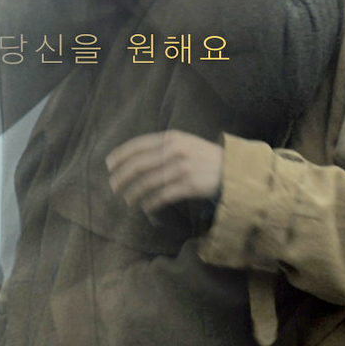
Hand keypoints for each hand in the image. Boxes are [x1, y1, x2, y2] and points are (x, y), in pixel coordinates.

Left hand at [107, 131, 223, 212]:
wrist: (235, 170)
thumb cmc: (207, 159)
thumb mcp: (186, 143)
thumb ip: (164, 147)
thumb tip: (135, 159)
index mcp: (172, 138)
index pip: (138, 145)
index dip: (120, 156)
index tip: (109, 166)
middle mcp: (175, 150)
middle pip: (138, 165)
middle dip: (121, 177)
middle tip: (113, 187)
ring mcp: (182, 168)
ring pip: (147, 183)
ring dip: (133, 193)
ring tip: (127, 201)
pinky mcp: (189, 185)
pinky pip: (162, 196)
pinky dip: (150, 203)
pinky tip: (145, 207)